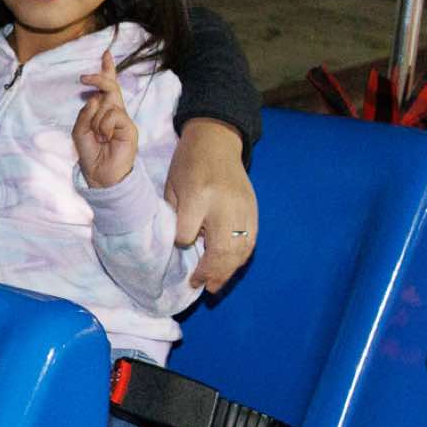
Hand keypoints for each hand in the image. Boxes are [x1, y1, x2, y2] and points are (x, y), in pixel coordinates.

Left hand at [73, 50, 138, 187]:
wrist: (100, 174)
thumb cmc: (90, 153)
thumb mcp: (80, 131)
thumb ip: (85, 114)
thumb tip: (96, 99)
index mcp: (103, 112)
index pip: (107, 88)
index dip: (107, 71)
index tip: (106, 54)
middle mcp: (115, 113)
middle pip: (110, 87)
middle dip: (99, 77)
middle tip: (83, 77)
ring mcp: (123, 120)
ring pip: (107, 104)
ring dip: (96, 120)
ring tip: (98, 137)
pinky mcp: (129, 128)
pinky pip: (113, 115)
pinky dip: (104, 126)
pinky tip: (105, 138)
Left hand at [166, 117, 256, 291]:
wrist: (217, 141)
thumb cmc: (188, 165)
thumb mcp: (171, 186)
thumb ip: (175, 216)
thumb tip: (178, 248)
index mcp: (198, 196)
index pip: (187, 232)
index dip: (181, 243)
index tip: (178, 248)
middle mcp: (224, 205)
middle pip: (221, 248)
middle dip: (210, 271)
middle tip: (200, 285)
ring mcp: (244, 209)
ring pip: (240, 250)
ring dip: (227, 271)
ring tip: (214, 285)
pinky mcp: (254, 211)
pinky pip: (251, 242)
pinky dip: (240, 259)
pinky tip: (229, 269)